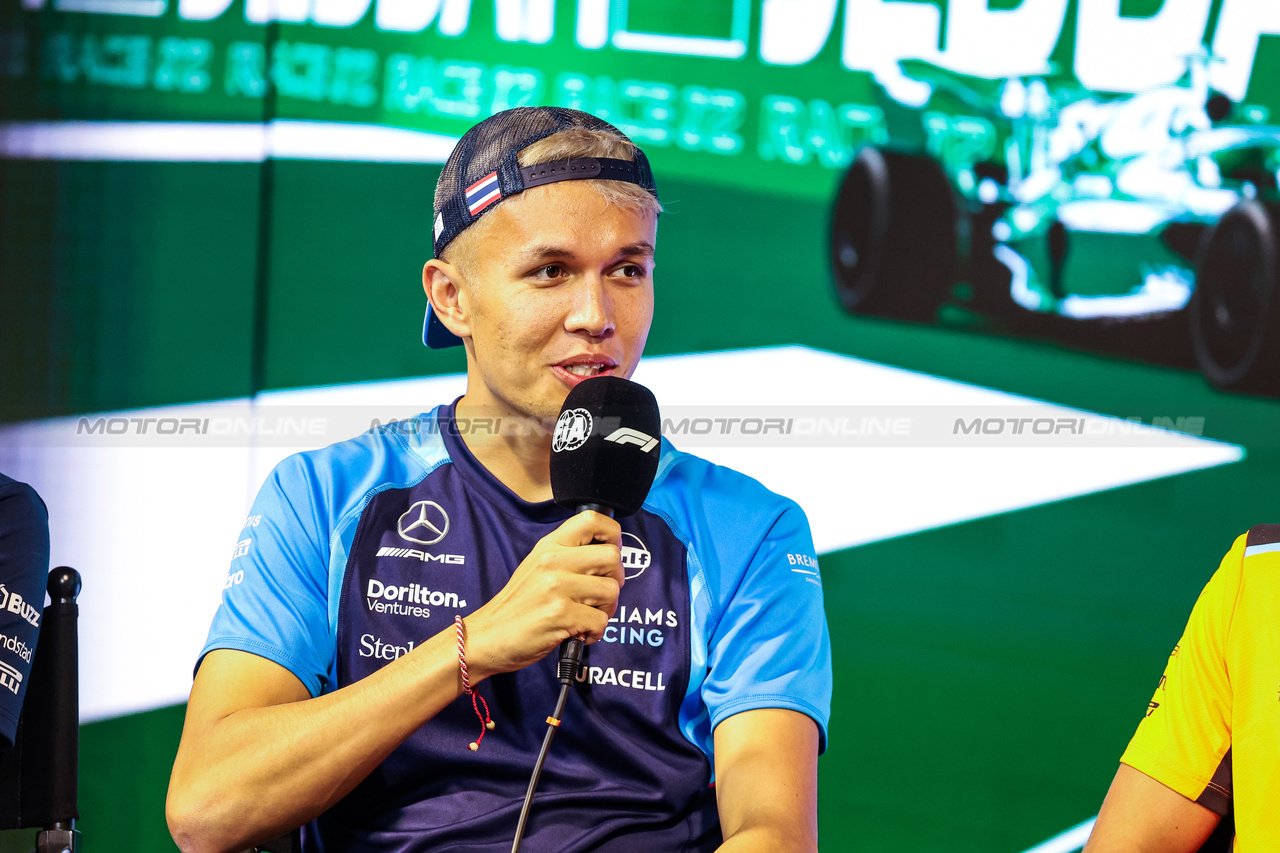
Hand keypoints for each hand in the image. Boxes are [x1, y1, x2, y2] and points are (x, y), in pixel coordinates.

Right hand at [463, 511, 623, 680]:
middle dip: (615, 579)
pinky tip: (578, 633)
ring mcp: (557, 588)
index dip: (613, 533)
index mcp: (550, 546)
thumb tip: (607, 554)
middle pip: (612, 557)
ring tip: (587, 616)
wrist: (488, 636)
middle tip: (600, 594)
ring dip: (606, 609)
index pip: (592, 519)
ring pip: (611, 591)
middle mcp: (554, 561)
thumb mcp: (538, 566)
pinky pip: (601, 621)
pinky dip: (595, 632)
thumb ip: (568, 555)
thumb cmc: (518, 606)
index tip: (611, 550)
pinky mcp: (560, 615)